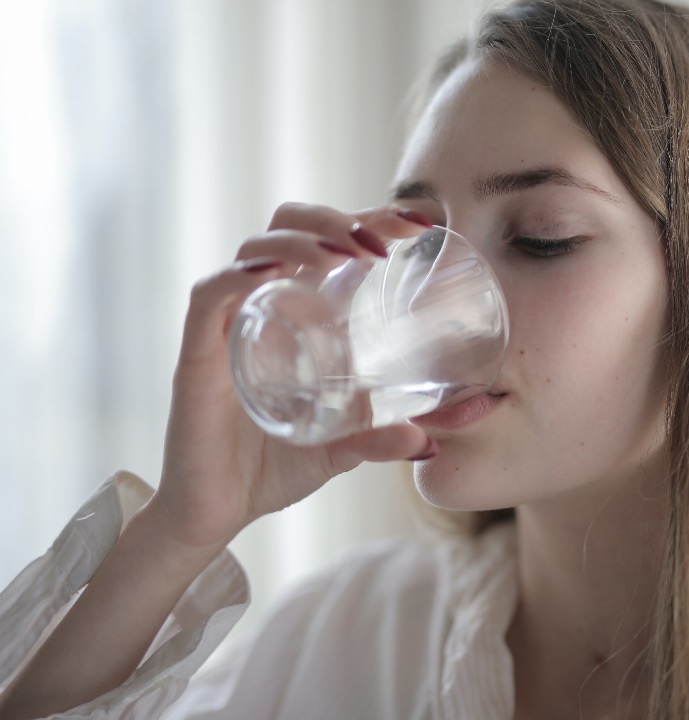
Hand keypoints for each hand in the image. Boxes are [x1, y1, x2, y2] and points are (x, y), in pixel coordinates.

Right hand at [147, 203, 435, 549]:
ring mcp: (228, 326)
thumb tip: (427, 443)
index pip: (330, 242)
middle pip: (289, 226)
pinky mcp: (196, 354)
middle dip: (336, 218)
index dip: (371, 220)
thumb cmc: (273, 468)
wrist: (217, 514)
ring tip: (345, 253)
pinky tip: (274, 271)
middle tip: (382, 241)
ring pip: (254, 249)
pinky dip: (239, 275)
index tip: (420, 223)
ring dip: (302, 239)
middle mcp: (262, 306)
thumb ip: (379, 441)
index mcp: (298, 314)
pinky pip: (210, 296)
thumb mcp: (341, 450)